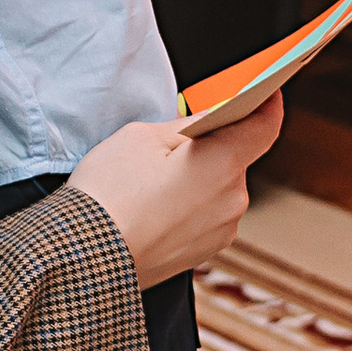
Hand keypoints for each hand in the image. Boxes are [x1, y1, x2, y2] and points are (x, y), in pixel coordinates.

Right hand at [68, 99, 282, 289]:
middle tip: (175, 141)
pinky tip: (156, 204)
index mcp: (221, 165)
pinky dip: (191, 204)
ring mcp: (221, 230)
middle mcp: (231, 201)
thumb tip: (205, 120)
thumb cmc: (107, 197)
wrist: (84, 259)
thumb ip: (184, 126)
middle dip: (214, 144)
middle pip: (237, 157)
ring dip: (201, 176)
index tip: (265, 92)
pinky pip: (208, 214)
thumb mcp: (139, 138)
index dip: (267, 104)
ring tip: (156, 179)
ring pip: (221, 187)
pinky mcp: (205, 251)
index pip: (265, 126)